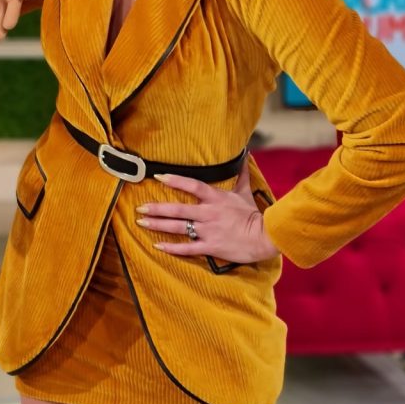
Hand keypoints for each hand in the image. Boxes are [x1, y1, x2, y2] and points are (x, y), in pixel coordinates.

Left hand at [136, 159, 278, 263]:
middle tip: (140, 207)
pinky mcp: (210, 246)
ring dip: (158, 224)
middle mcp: (208, 213)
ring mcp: (208, 231)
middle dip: (156, 208)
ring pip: (177, 227)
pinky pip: (187, 248)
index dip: (175, 180)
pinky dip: (171, 248)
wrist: (264, 237)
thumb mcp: (244, 192)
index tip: (158, 177)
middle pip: (177, 209)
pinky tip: (157, 246)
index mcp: (215, 198)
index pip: (192, 185)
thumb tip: (243, 155)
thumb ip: (240, 174)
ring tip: (142, 222)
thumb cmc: (253, 214)